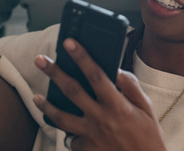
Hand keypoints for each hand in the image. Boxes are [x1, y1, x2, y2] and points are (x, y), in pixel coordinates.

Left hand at [33, 39, 165, 150]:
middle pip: (72, 91)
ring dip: (47, 106)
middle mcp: (101, 119)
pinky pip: (70, 139)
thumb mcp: (146, 108)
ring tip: (35, 98)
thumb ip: (131, 86)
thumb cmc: (148, 136)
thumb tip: (115, 69)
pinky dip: (66, 132)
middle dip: (54, 73)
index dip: (82, 57)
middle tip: (40, 59)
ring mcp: (91, 135)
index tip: (69, 42)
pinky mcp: (87, 150)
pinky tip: (62, 126)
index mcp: (117, 105)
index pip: (96, 75)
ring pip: (62, 118)